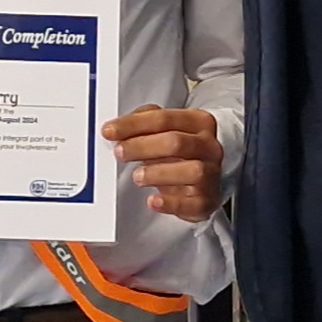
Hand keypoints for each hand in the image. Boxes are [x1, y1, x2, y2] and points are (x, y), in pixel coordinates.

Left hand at [103, 106, 223, 221]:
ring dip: (158, 173)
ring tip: (137, 176)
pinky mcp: (207, 200)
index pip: (164, 118)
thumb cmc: (181, 153)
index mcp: (198, 123)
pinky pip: (192, 203)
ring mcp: (211, 174)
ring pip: (191, 170)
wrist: (203, 180)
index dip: (134, 124)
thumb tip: (120, 125)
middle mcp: (208, 147)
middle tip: (120, 152)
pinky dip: (170, 203)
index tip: (110, 131)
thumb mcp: (166, 130)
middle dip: (143, 146)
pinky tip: (153, 201)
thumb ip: (144, 122)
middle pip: (176, 142)